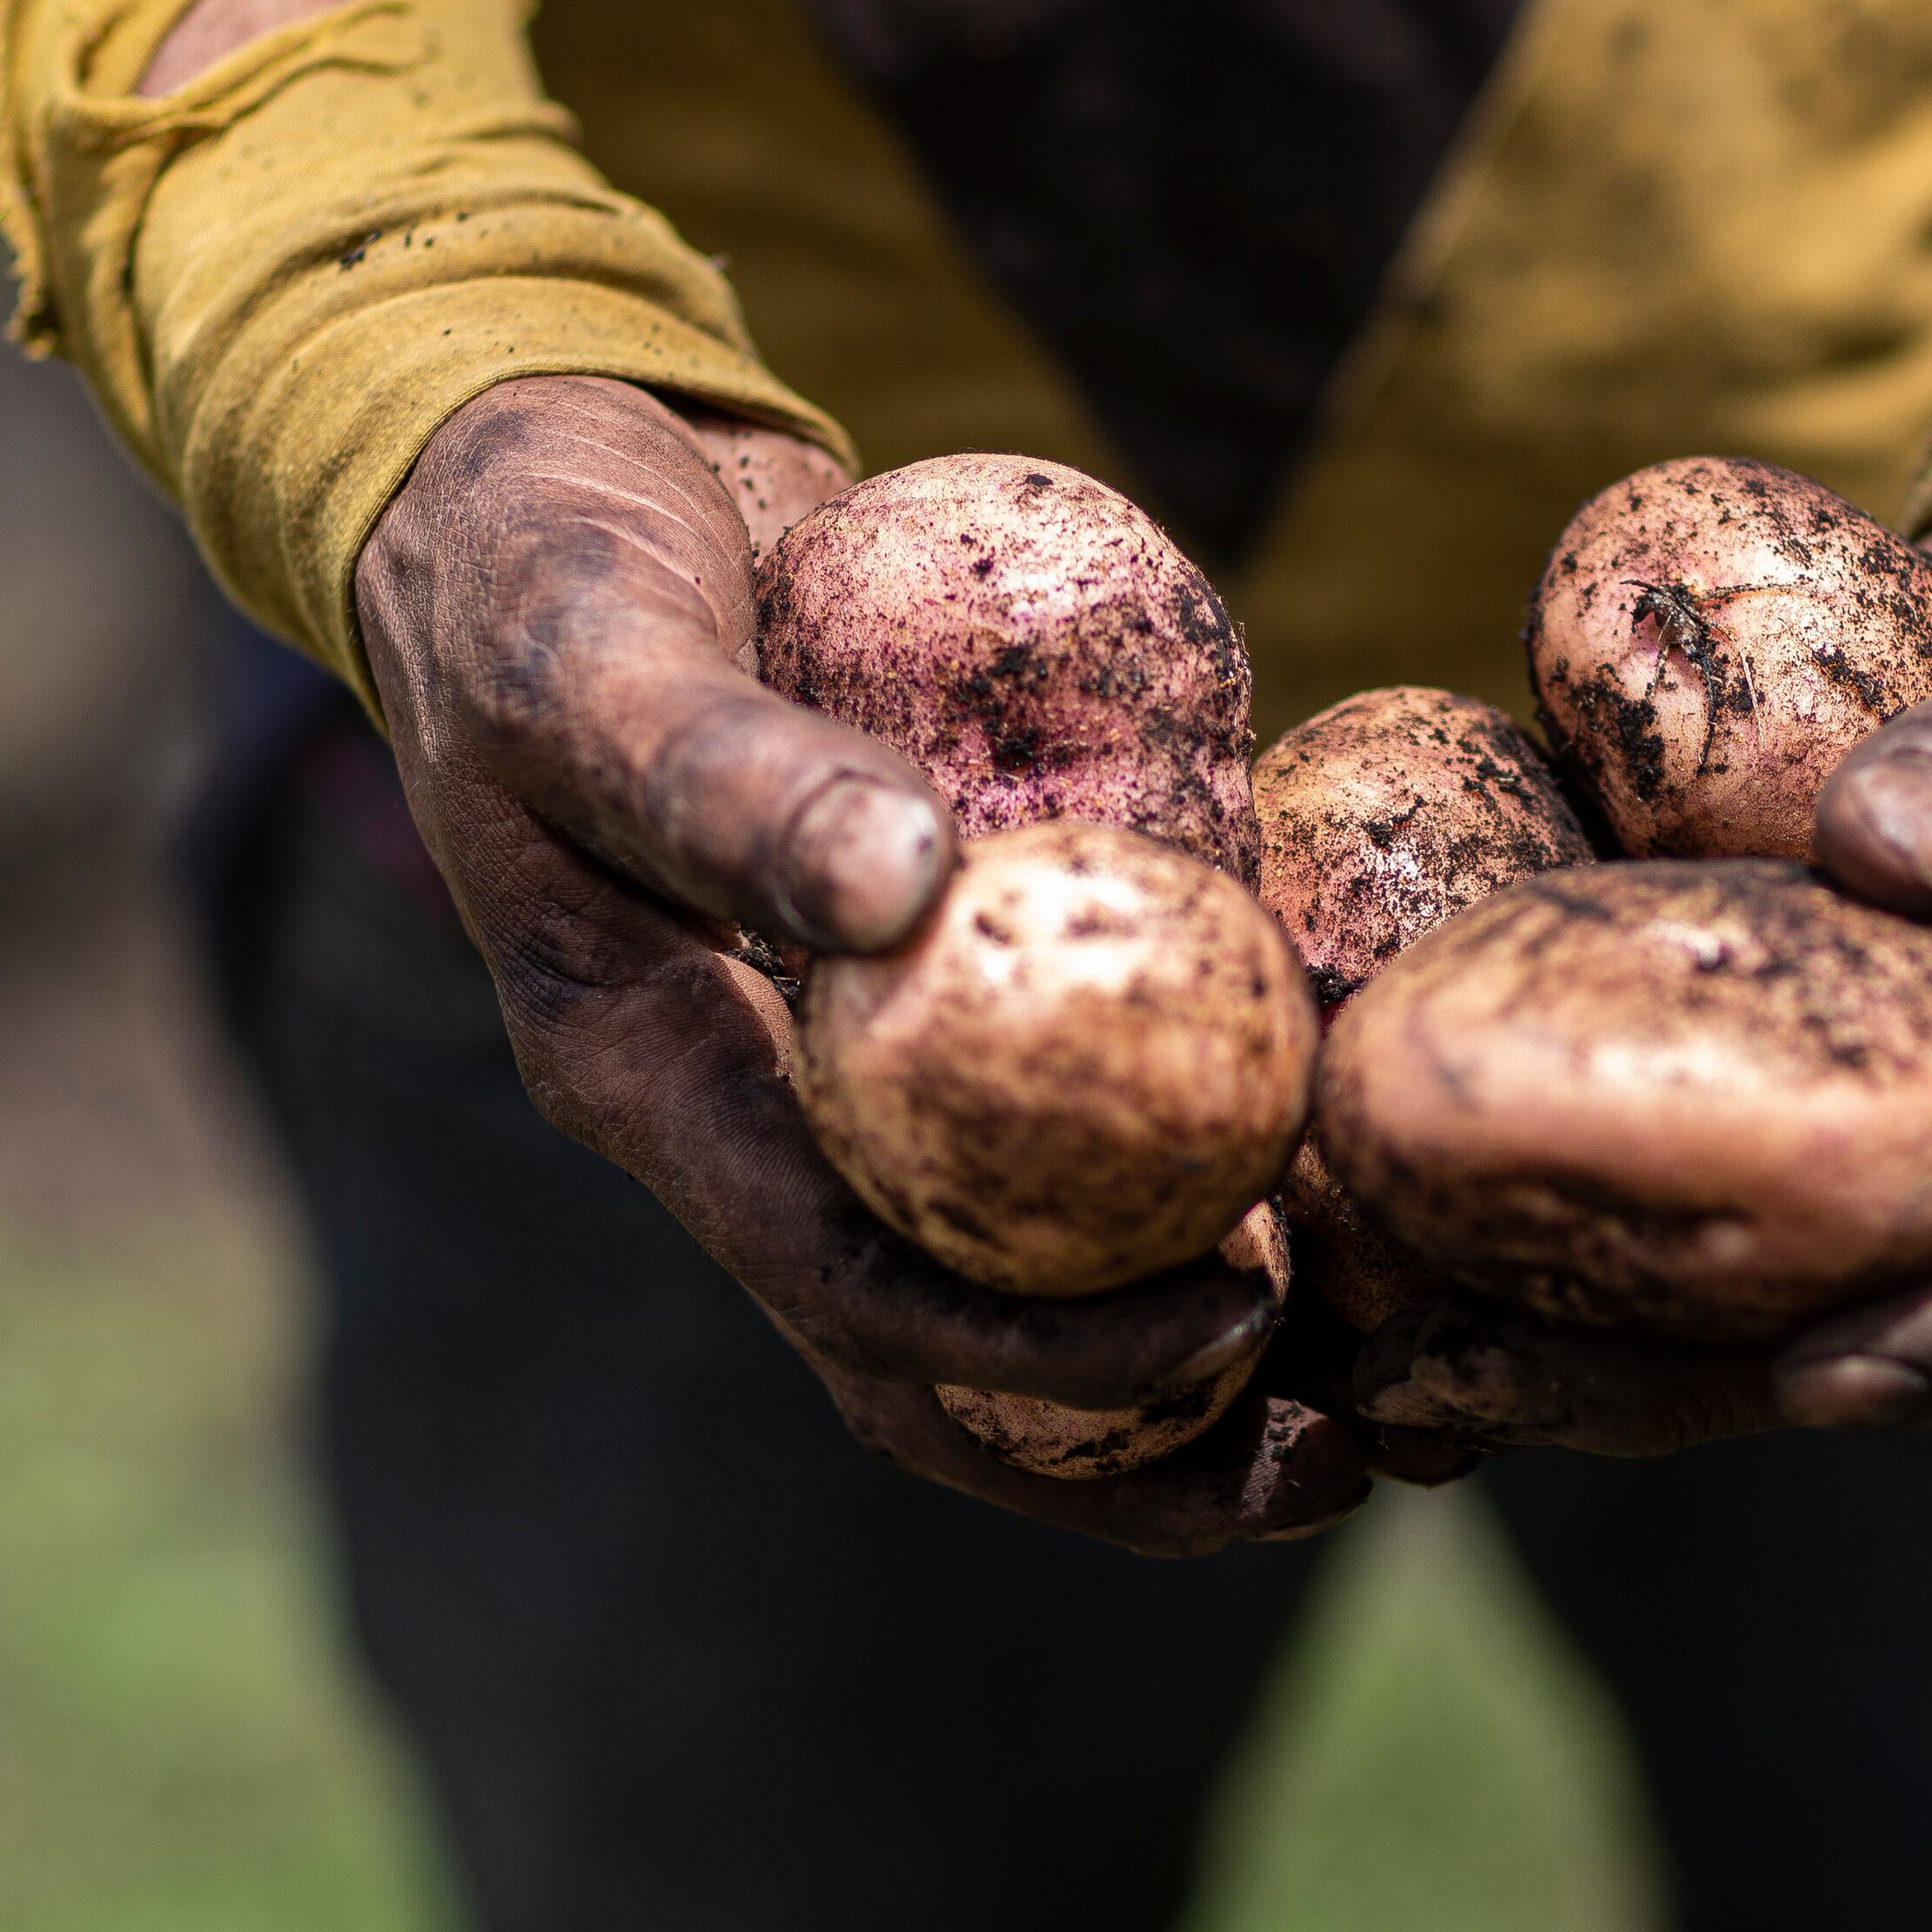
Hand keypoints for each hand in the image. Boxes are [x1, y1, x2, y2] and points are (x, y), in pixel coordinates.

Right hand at [357, 376, 1370, 1552]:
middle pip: (960, 1359)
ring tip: (1402, 1388)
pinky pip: (1082, 1108)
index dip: (1043, 1349)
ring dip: (1210, 1360)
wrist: (547, 468)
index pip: (858, 1294)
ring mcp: (855, 1058)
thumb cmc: (529, 556)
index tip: (1241, 1322)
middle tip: (1360, 1464)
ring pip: (1035, 1267)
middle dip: (1153, 1450)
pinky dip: (1213, 1161)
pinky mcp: (944, 976)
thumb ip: (720, 771)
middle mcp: (763, 1113)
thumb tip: (910, 884)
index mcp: (657, 1085)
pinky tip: (1366, 1160)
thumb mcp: (587, 650)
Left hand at [1344, 431, 1931, 1450]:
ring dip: (1553, 1320)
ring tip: (1377, 1359)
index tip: (1827, 1386)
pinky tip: (1359, 1187)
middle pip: (1860, 1303)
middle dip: (1669, 1380)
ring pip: (1730, 1259)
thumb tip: (1880, 854)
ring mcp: (1880, 1092)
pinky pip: (1651, 1122)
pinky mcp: (1767, 1027)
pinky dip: (1520, 1164)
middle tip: (1476, 1396)